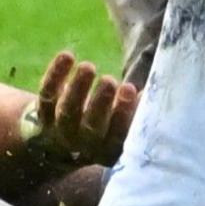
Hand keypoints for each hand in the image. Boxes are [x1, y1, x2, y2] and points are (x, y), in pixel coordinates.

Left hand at [20, 50, 140, 167]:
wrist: (59, 143)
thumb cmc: (105, 125)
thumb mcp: (122, 123)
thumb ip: (140, 109)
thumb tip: (163, 85)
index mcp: (109, 150)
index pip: (117, 136)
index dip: (123, 114)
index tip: (131, 89)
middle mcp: (83, 145)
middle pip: (90, 126)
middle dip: (100, 103)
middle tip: (109, 81)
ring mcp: (59, 132)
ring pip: (67, 111)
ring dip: (78, 89)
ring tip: (88, 67)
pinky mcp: (41, 116)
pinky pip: (47, 95)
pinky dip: (56, 75)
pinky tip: (68, 55)